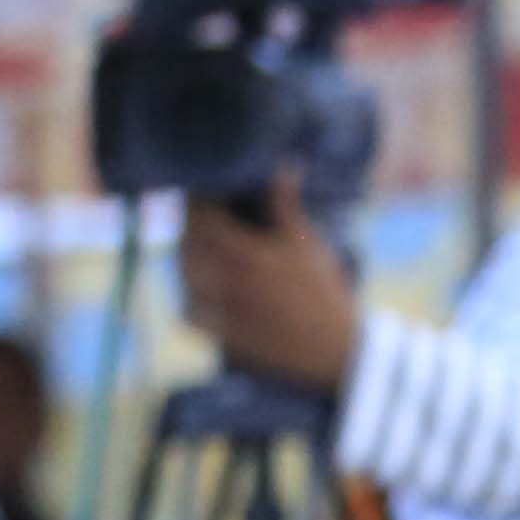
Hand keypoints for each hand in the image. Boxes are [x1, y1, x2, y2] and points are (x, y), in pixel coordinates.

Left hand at [173, 189, 360, 396]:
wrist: (334, 353)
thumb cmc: (324, 294)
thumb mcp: (306, 244)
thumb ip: (285, 204)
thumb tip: (284, 165)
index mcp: (242, 253)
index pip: (200, 214)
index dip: (199, 199)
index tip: (207, 192)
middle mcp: (224, 281)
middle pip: (187, 243)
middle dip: (192, 226)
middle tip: (203, 217)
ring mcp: (221, 310)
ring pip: (185, 276)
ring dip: (188, 259)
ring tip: (201, 250)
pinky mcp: (223, 336)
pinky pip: (190, 313)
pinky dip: (191, 297)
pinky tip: (202, 290)